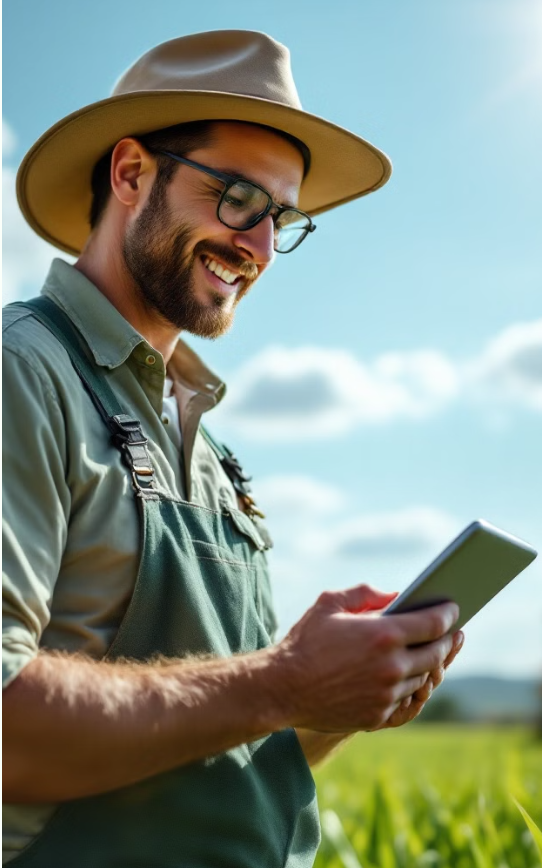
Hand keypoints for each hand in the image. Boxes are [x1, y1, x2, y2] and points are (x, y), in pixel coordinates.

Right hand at [276, 584, 459, 732]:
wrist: (282, 687)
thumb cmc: (305, 641)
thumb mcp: (331, 603)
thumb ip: (367, 594)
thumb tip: (397, 595)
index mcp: (384, 635)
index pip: (434, 624)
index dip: (448, 614)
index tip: (454, 609)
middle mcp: (392, 667)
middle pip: (437, 654)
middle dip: (447, 641)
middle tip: (452, 632)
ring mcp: (386, 695)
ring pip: (424, 679)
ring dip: (431, 665)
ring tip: (433, 653)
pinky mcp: (378, 716)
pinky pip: (406, 701)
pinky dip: (411, 687)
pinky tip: (411, 676)